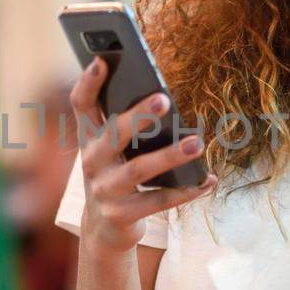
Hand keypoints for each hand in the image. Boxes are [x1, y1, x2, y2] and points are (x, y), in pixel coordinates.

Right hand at [69, 57, 216, 254]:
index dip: (88, 83)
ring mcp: (104, 190)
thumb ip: (126, 125)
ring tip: (196, 143)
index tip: (100, 60)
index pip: (81, 105)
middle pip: (114, 134)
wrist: (103, 230)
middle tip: (164, 99)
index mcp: (89, 138)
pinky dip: (186, 191)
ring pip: (139, 170)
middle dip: (138, 116)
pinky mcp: (121, 215)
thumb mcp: (111, 151)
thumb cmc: (115, 175)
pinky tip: (207, 180)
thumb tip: (164, 97)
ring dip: (170, 156)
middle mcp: (91, 162)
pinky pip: (158, 201)